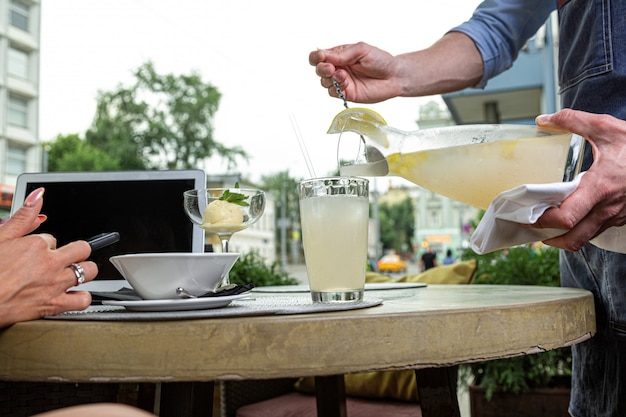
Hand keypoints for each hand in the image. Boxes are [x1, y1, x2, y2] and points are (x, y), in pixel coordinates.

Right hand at [0, 188, 97, 326]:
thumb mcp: (0, 237)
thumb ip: (23, 217)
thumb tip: (39, 195)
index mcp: (36, 245)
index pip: (53, 239)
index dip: (45, 245)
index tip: (36, 253)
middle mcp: (49, 263)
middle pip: (82, 250)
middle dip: (77, 252)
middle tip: (67, 258)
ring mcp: (54, 284)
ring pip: (88, 272)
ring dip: (84, 272)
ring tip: (74, 273)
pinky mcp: (54, 305)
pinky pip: (83, 300)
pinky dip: (82, 298)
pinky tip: (75, 294)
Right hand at [309, 42, 402, 103]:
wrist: (394, 77)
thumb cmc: (381, 60)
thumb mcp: (361, 50)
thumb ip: (343, 54)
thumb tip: (325, 55)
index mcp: (339, 55)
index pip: (319, 56)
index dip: (316, 57)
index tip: (321, 57)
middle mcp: (338, 68)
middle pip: (319, 69)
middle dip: (322, 69)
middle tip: (331, 69)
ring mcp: (341, 82)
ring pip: (324, 82)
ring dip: (330, 79)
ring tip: (343, 75)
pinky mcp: (346, 93)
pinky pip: (333, 93)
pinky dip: (336, 89)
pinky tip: (345, 83)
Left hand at [534, 109, 625, 250]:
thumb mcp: (606, 128)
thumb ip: (574, 121)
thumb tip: (544, 120)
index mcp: (600, 188)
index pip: (566, 217)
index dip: (543, 221)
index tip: (527, 215)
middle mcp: (608, 207)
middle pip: (572, 238)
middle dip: (548, 236)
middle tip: (531, 225)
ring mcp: (616, 215)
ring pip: (584, 238)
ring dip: (563, 236)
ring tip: (546, 225)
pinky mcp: (622, 217)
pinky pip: (596, 230)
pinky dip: (579, 229)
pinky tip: (570, 216)